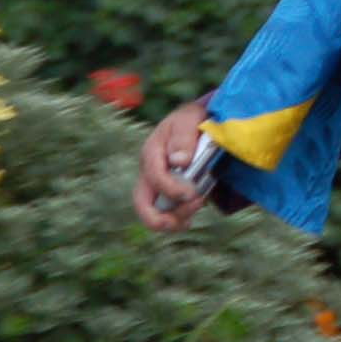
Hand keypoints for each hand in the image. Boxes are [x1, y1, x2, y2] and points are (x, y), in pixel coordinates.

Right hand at [133, 100, 213, 233]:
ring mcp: (157, 186)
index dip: (170, 189)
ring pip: (156, 214)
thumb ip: (183, 137)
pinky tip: (192, 214)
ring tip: (198, 204)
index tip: (191, 193)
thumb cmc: (190, 120)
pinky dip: (180, 219)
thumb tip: (179, 161)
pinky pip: (168, 215)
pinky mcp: (168, 195)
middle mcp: (150, 173)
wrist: (196, 124)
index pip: (154, 177)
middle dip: (158, 220)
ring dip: (177, 218)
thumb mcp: (189, 119)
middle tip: (182, 222)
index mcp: (151, 153)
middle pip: (142, 204)